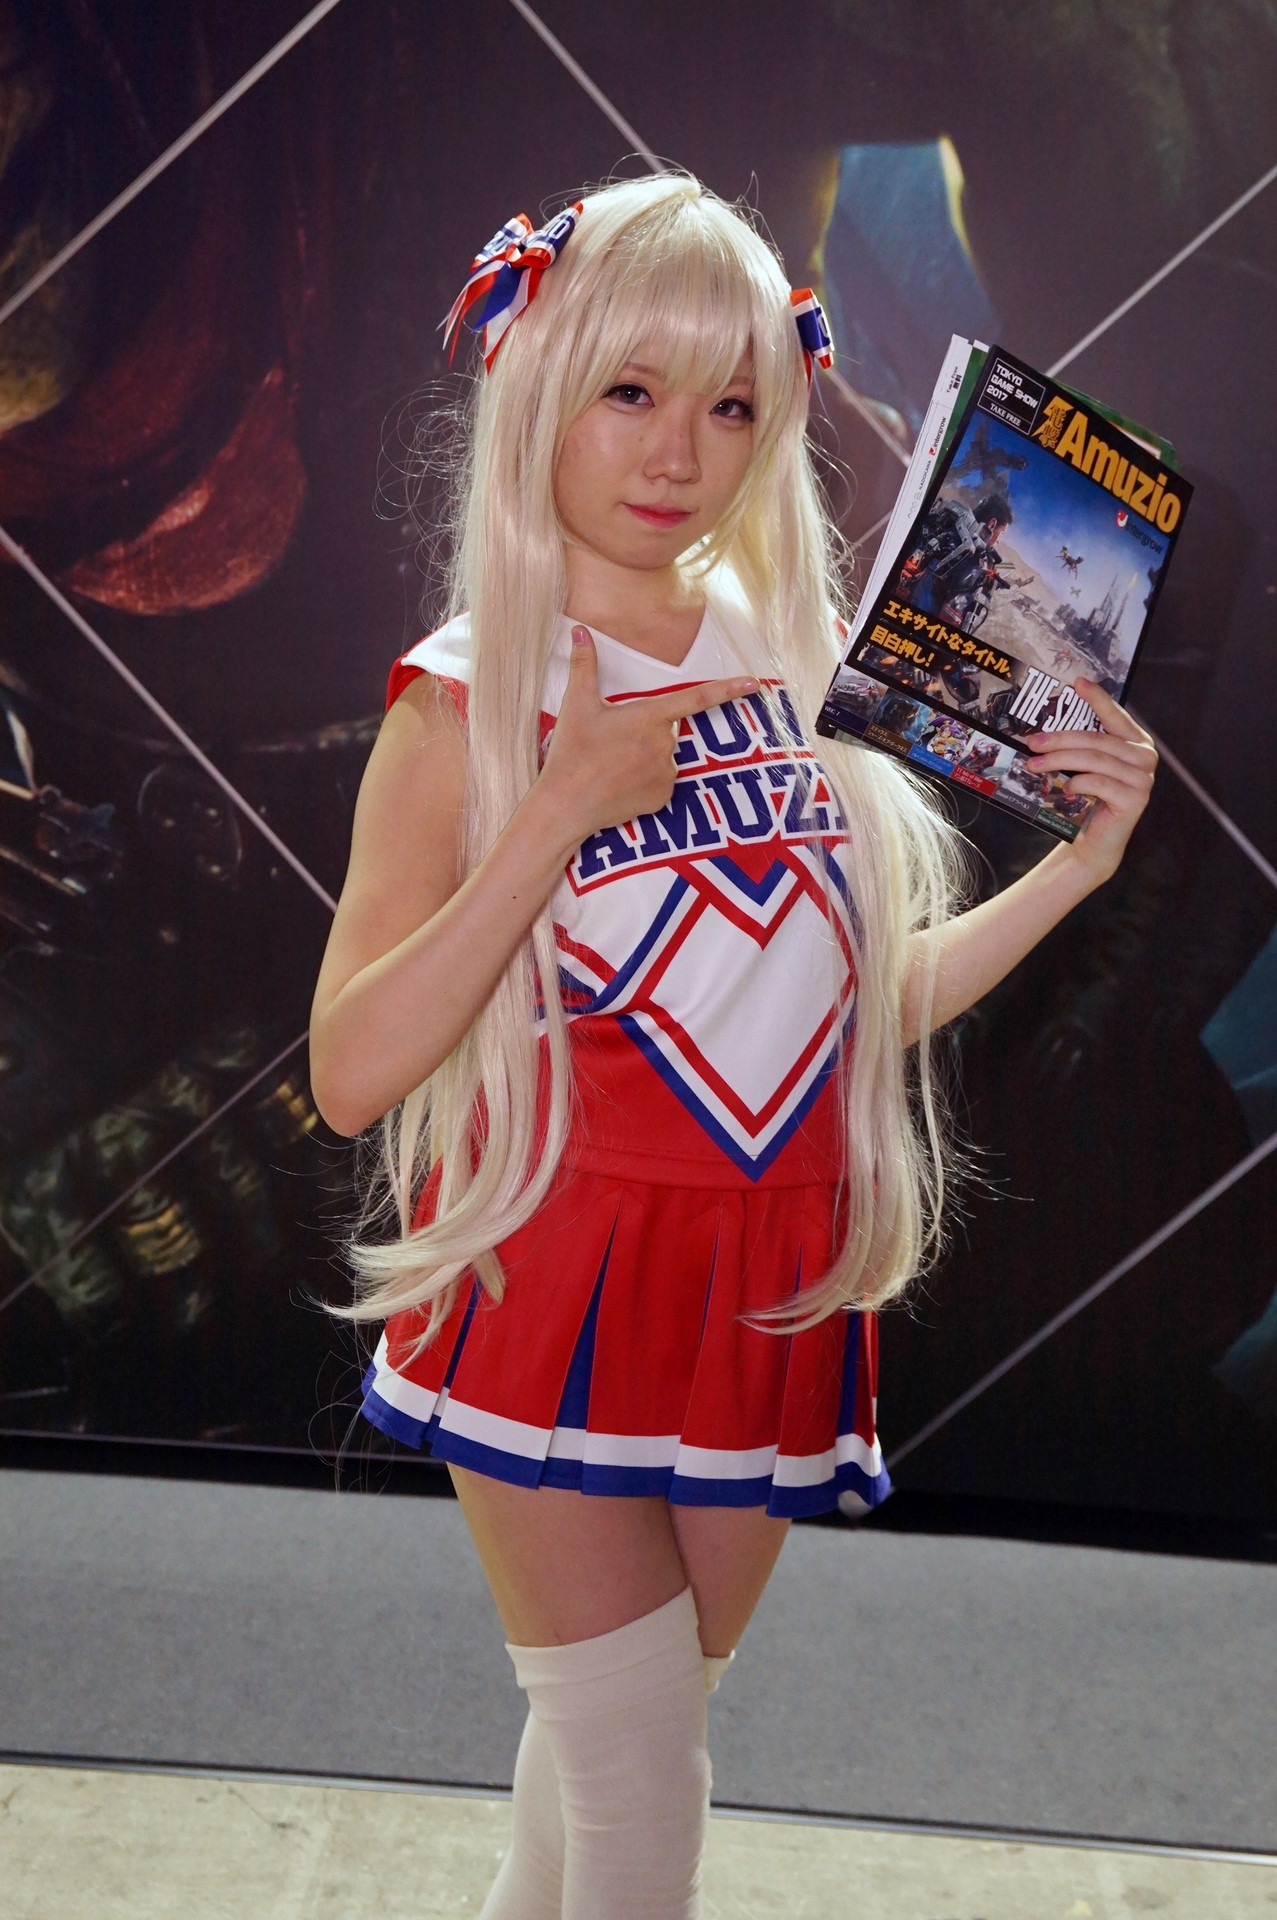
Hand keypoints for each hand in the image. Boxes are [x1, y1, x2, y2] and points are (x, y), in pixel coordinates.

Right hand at [540, 626, 757, 844]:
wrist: (567, 804)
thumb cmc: (572, 753)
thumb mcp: (576, 705)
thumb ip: (584, 665)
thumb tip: (580, 631)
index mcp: (649, 717)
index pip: (697, 698)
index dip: (729, 689)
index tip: (754, 683)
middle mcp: (665, 745)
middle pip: (668, 728)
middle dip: (647, 730)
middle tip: (614, 742)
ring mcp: (667, 773)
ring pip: (665, 755)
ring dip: (646, 756)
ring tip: (612, 765)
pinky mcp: (663, 798)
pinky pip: (662, 781)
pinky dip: (645, 780)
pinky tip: (620, 784)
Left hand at [1022, 678, 1156, 881]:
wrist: (1093, 841)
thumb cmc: (1087, 799)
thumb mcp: (1084, 766)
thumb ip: (1080, 745)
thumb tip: (1046, 726)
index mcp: (1136, 742)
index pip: (1114, 714)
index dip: (1097, 697)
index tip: (1077, 683)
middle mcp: (1145, 756)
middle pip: (1096, 739)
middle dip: (1060, 739)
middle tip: (1032, 742)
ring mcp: (1143, 779)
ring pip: (1095, 760)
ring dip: (1059, 761)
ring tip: (1034, 765)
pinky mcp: (1135, 799)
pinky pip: (1099, 783)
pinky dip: (1076, 783)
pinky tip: (1063, 788)